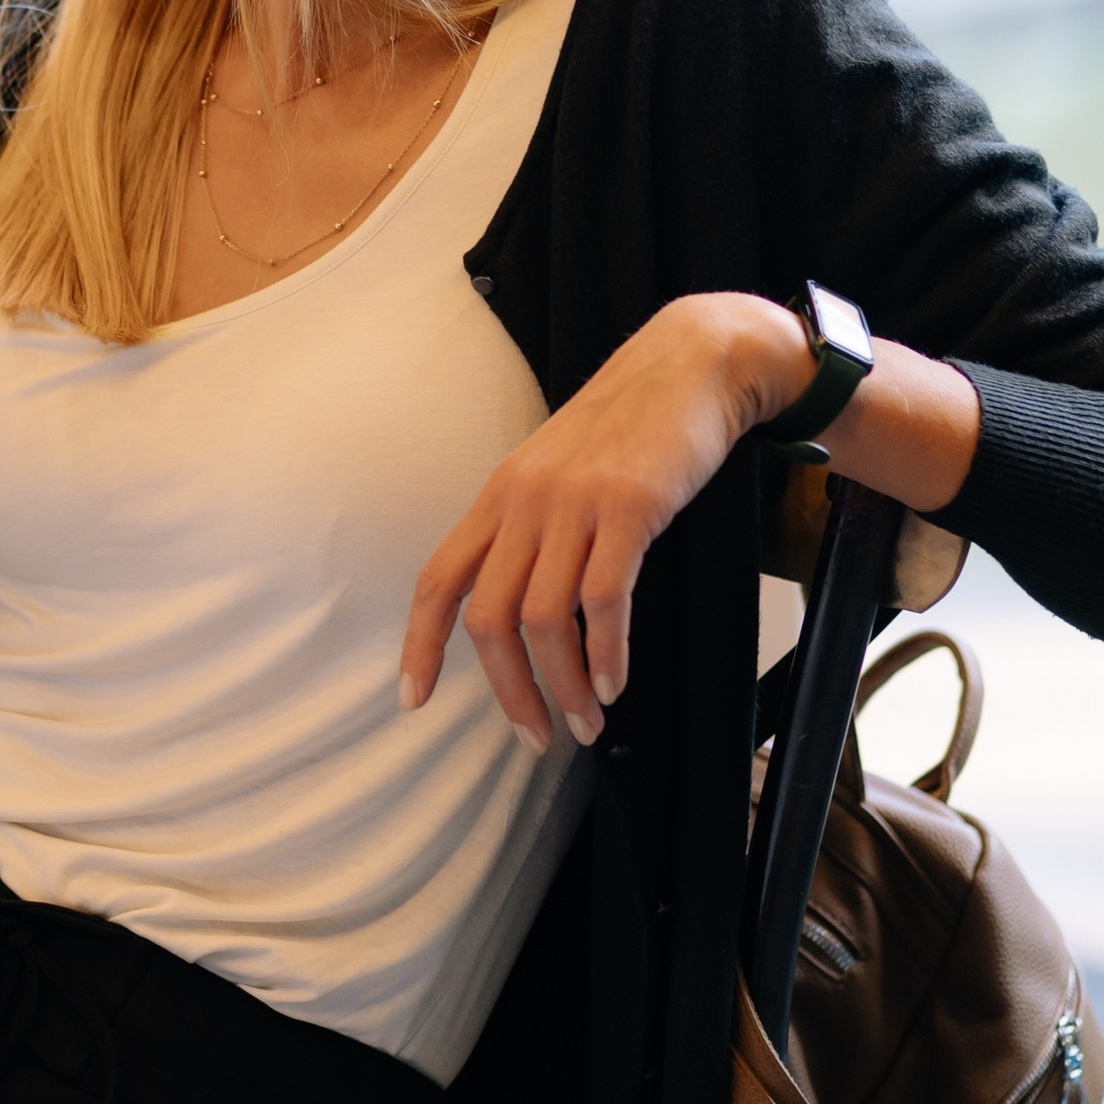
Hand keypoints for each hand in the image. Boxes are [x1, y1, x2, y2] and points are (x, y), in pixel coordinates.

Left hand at [404, 290, 982, 747]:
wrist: (689, 366)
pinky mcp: (628, 506)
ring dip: (564, 685)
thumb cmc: (627, 429)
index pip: (439, 581)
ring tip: (586, 720)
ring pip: (545, 620)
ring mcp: (574, 503)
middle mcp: (524, 501)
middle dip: (509, 691)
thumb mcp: (557, 473)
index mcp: (499, 497)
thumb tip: (521, 613)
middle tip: (536, 737)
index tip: (414, 700)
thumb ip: (532, 531)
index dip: (420, 645)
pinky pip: (604, 598)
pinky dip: (607, 652)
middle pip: (489, 618)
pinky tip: (616, 680)